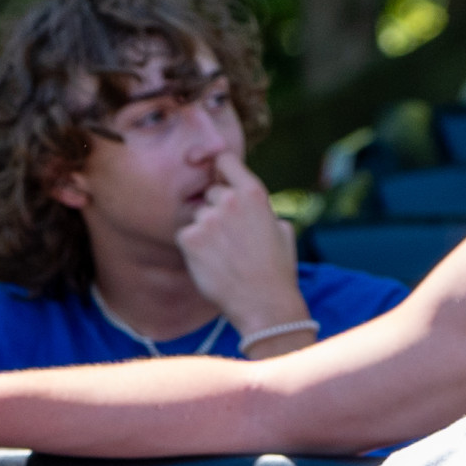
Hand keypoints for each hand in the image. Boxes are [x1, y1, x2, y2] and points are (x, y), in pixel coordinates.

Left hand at [172, 159, 308, 339]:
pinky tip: (211, 263)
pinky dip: (193, 248)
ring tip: (223, 256)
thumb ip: (262, 208)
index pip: (225, 160)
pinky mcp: (190, 239)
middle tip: (230, 240)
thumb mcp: (282, 229)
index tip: (217, 177)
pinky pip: (184, 235)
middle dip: (216, 211)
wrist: (264, 305)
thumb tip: (249, 200)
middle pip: (209, 194)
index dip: (219, 169)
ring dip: (205, 232)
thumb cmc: (277, 270)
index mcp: (254, 192)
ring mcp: (208, 219)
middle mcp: (230, 200)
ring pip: (197, 217)